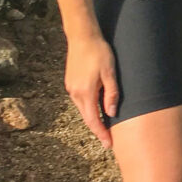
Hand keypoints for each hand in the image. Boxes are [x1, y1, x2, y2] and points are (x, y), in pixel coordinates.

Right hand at [64, 32, 119, 147]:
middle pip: (87, 117)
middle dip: (98, 129)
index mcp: (85, 92)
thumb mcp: (110, 73)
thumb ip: (111, 94)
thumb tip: (111, 113)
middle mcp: (75, 93)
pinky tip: (97, 108)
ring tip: (105, 126)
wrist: (82, 36)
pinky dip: (89, 107)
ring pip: (83, 109)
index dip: (101, 134)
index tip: (109, 144)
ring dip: (93, 118)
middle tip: (109, 139)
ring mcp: (71, 88)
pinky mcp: (70, 83)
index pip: (93, 120)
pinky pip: (80, 100)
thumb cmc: (99, 52)